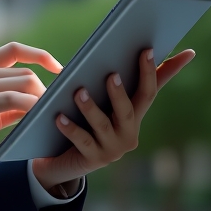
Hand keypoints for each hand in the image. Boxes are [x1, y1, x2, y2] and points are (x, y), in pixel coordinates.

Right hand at [0, 42, 61, 190]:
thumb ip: (8, 103)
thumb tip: (39, 100)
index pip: (13, 49)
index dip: (40, 55)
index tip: (58, 68)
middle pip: (24, 71)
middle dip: (44, 90)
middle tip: (52, 110)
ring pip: (24, 81)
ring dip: (41, 99)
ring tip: (47, 116)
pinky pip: (15, 99)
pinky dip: (31, 107)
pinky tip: (37, 118)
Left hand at [31, 47, 194, 196]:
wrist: (64, 161)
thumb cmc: (86, 123)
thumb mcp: (102, 102)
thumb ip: (114, 82)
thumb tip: (129, 50)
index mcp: (134, 116)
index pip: (148, 92)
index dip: (151, 71)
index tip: (148, 49)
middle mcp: (128, 134)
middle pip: (128, 110)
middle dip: (120, 92)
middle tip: (112, 75)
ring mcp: (112, 149)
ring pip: (103, 125)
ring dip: (91, 107)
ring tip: (79, 92)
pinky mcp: (93, 159)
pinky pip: (81, 141)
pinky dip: (71, 128)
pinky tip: (59, 117)